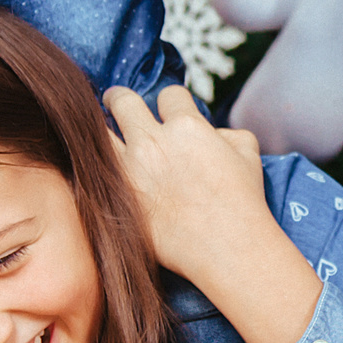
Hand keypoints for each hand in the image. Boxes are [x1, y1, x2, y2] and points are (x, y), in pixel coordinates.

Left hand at [100, 85, 272, 292]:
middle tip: (116, 100)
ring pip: (99, 133)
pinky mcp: (118, 198)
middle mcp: (152, 141)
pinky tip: (96, 168)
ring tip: (95, 131)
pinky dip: (95, 167)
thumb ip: (229, 133)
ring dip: (99, 130)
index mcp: (186, 126)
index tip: (168, 109)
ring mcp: (130, 169)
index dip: (170, 101)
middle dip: (119, 98)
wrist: (226, 246)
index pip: (169, 95)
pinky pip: (94, 173)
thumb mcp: (248, 154)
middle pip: (123, 101)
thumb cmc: (243, 202)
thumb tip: (214, 133)